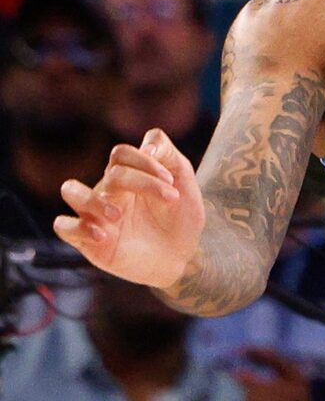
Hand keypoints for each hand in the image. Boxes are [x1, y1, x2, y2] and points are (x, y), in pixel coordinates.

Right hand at [55, 130, 203, 289]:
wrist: (181, 255)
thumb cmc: (180, 215)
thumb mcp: (183, 179)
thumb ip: (167, 154)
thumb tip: (146, 146)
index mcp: (129, 173)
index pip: (121, 153)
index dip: (145, 160)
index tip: (171, 181)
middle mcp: (109, 190)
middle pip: (113, 172)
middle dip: (144, 182)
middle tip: (170, 198)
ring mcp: (96, 214)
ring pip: (71, 190)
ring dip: (94, 199)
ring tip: (118, 215)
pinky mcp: (88, 240)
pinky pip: (64, 226)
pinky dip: (78, 227)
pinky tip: (103, 235)